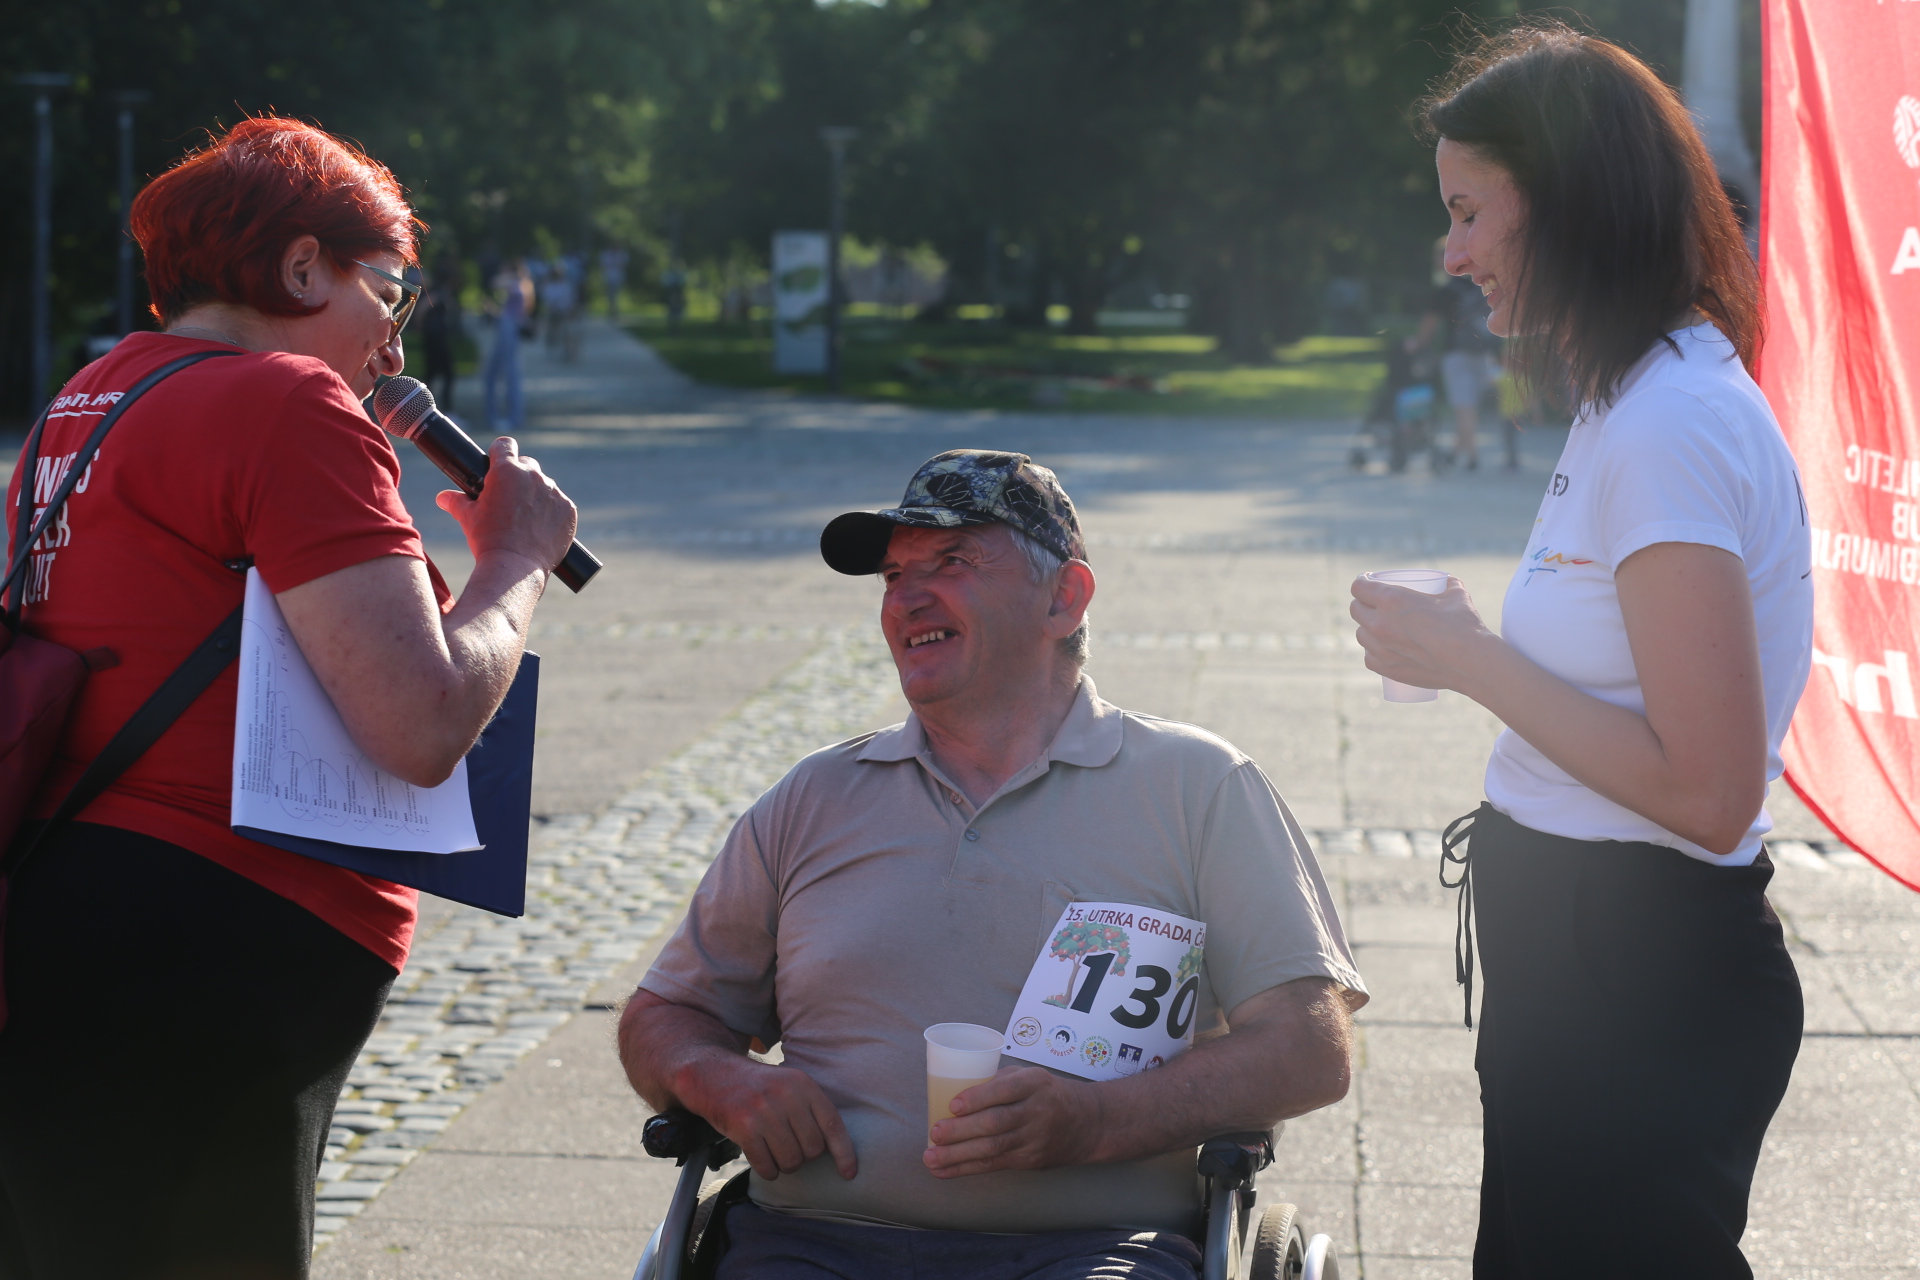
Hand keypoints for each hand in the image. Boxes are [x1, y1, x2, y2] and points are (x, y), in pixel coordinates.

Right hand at [436, 437, 577, 575]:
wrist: (515, 567)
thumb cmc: (488, 540)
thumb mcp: (467, 518)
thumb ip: (456, 501)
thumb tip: (444, 497)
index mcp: (506, 470)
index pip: (505, 445)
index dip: (500, 453)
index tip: (497, 464)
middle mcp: (533, 475)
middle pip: (526, 464)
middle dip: (518, 476)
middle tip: (510, 499)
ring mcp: (553, 492)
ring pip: (544, 485)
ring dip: (536, 494)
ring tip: (525, 518)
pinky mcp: (568, 509)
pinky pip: (559, 503)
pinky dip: (552, 511)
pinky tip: (542, 527)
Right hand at [684, 1056, 857, 1181]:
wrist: (714, 1075)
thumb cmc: (758, 1088)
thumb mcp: (789, 1085)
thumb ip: (810, 1110)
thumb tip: (833, 1150)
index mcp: (804, 1085)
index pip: (832, 1124)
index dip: (844, 1153)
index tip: (849, 1173)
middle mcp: (787, 1096)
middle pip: (812, 1149)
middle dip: (803, 1155)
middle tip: (787, 1145)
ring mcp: (765, 1112)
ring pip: (791, 1161)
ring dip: (784, 1165)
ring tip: (773, 1150)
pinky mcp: (745, 1128)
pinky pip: (767, 1166)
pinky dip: (768, 1170)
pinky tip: (762, 1159)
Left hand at [923, 1067, 1098, 1177]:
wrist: (1087, 1123)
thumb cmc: (1046, 1093)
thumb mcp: (1029, 1076)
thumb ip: (998, 1081)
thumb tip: (955, 1091)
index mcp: (1035, 1083)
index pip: (1005, 1090)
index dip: (978, 1097)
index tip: (953, 1105)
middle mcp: (1036, 1111)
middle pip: (996, 1123)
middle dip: (962, 1131)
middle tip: (935, 1134)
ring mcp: (1034, 1139)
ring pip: (993, 1149)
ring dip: (958, 1155)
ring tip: (931, 1158)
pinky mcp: (1029, 1160)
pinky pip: (994, 1165)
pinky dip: (966, 1168)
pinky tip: (944, 1170)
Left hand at [1348, 574, 1495, 693]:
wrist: (1470, 663)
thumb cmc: (1463, 626)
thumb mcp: (1456, 595)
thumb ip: (1448, 584)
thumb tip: (1448, 581)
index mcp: (1391, 599)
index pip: (1359, 587)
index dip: (1361, 583)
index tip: (1366, 583)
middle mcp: (1380, 623)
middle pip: (1355, 610)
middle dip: (1362, 604)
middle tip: (1372, 604)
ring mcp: (1381, 648)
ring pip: (1360, 634)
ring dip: (1365, 628)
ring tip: (1376, 626)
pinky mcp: (1386, 668)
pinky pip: (1369, 657)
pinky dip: (1373, 651)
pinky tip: (1380, 648)